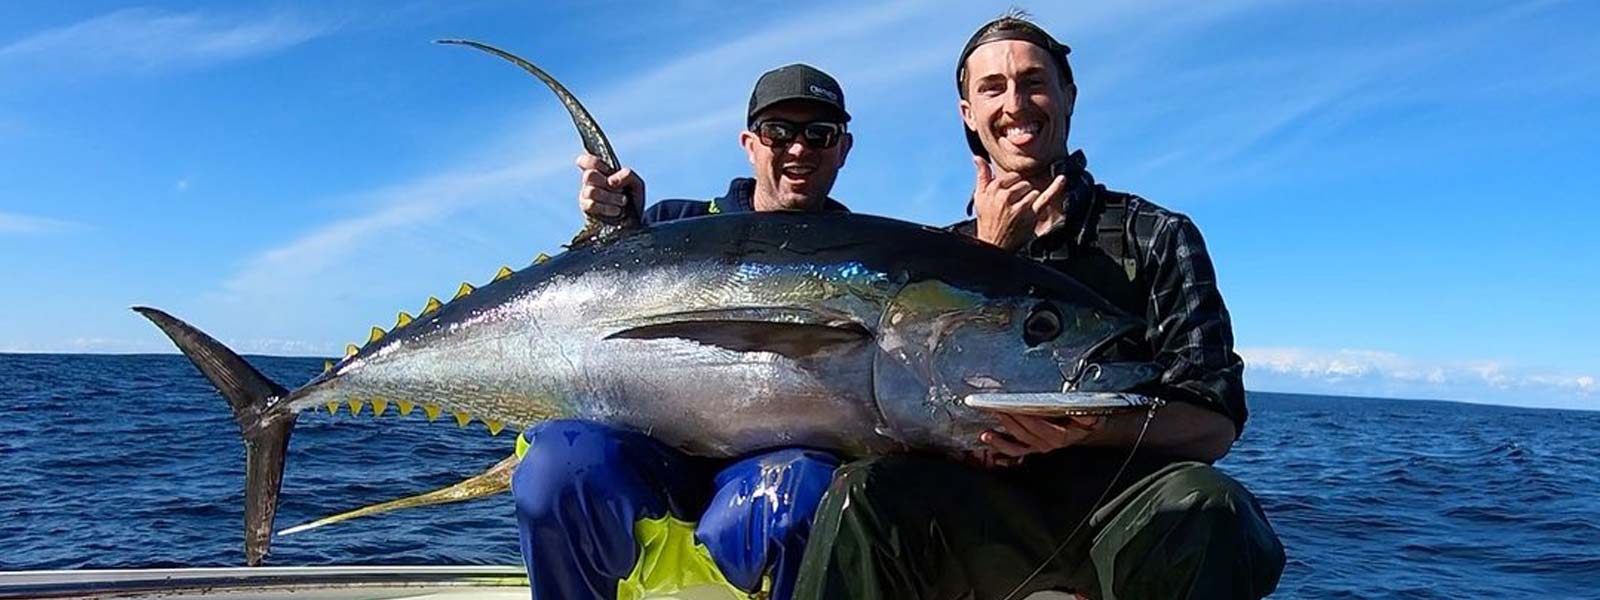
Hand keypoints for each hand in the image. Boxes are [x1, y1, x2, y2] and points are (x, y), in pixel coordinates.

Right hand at [576, 153, 643, 222]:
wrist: (636, 220)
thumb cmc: (633, 198)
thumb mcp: (636, 183)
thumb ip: (627, 175)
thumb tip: (611, 181)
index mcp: (599, 171)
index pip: (585, 160)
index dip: (594, 163)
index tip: (608, 171)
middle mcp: (589, 182)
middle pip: (589, 175)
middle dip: (607, 183)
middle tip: (620, 190)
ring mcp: (585, 196)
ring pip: (592, 191)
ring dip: (611, 197)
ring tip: (623, 202)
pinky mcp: (586, 210)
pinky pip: (591, 205)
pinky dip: (606, 208)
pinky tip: (617, 211)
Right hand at [971, 157, 1065, 249]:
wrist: (993, 245)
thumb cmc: (987, 220)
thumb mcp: (980, 198)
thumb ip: (982, 176)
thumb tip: (978, 158)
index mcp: (993, 190)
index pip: (1012, 177)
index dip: (1012, 186)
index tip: (1008, 197)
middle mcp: (1005, 197)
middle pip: (1023, 183)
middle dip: (1021, 193)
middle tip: (1011, 208)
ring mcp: (1019, 206)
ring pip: (1032, 191)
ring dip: (1029, 200)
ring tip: (1018, 213)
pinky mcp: (1031, 215)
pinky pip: (1045, 197)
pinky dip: (1055, 188)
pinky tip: (1062, 179)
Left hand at [976, 412, 1102, 466]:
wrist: (1085, 430)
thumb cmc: (1085, 420)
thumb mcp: (1090, 416)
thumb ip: (1086, 415)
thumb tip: (1082, 411)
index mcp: (1061, 436)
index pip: (1040, 426)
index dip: (1026, 418)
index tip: (1013, 407)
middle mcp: (1047, 444)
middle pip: (1024, 433)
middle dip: (1009, 420)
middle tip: (995, 408)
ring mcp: (1038, 447)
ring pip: (1016, 445)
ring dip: (1000, 439)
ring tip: (986, 433)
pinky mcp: (1030, 447)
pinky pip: (1014, 450)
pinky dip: (1000, 446)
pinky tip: (988, 440)